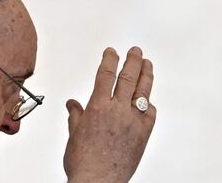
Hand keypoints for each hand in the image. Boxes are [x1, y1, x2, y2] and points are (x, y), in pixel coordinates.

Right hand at [64, 46, 155, 182]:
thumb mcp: (74, 135)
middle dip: (133, 60)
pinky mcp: (143, 134)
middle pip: (128, 77)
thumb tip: (72, 105)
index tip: (112, 52)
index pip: (106, 74)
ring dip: (146, 74)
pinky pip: (149, 113)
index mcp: (98, 107)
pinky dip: (148, 104)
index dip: (110, 59)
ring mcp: (133, 121)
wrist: (98, 182)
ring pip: (142, 91)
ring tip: (147, 64)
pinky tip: (147, 100)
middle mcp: (117, 110)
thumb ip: (76, 116)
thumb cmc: (83, 163)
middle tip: (136, 51)